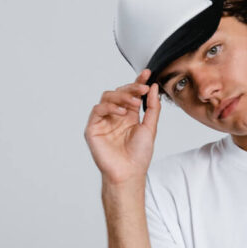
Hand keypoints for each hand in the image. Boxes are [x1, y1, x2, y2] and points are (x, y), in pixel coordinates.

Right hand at [83, 68, 161, 184]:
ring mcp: (103, 121)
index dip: (138, 82)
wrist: (129, 173)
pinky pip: (98, 110)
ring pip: (107, 97)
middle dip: (132, 88)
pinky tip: (121, 113)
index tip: (147, 73)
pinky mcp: (93, 128)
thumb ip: (152, 107)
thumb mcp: (150, 128)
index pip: (131, 94)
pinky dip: (110, 108)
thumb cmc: (139, 156)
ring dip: (122, 96)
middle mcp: (115, 116)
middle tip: (143, 88)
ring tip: (134, 103)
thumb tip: (153, 88)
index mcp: (128, 116)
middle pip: (119, 92)